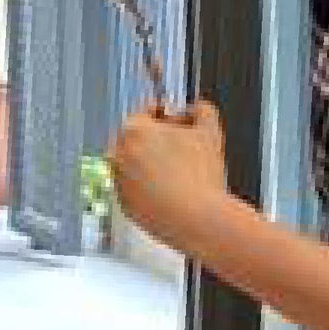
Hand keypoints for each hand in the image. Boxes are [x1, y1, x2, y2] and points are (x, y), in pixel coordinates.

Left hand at [107, 101, 231, 253]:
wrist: (198, 220)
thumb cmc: (202, 174)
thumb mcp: (210, 129)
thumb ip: (201, 109)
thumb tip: (194, 110)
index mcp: (133, 130)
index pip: (145, 113)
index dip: (166, 114)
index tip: (178, 121)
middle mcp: (118, 155)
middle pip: (136, 139)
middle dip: (156, 140)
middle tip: (181, 147)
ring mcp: (118, 182)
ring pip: (135, 165)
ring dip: (153, 164)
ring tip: (181, 172)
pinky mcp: (124, 206)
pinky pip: (136, 190)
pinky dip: (150, 188)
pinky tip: (174, 192)